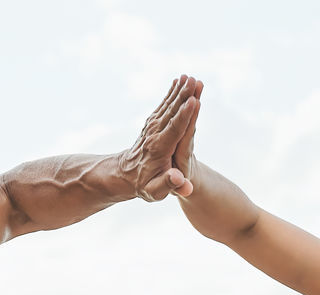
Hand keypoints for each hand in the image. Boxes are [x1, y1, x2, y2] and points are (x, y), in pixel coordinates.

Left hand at [121, 74, 201, 201]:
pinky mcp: (152, 123)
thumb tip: (180, 179)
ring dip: (179, 90)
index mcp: (158, 149)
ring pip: (168, 106)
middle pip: (172, 112)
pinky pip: (163, 105)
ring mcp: (152, 127)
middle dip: (183, 96)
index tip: (195, 101)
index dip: (185, 115)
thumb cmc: (144, 185)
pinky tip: (178, 81)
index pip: (174, 129)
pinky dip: (171, 93)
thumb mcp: (154, 191)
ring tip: (189, 76)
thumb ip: (167, 185)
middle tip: (194, 80)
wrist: (125, 176)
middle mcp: (154, 134)